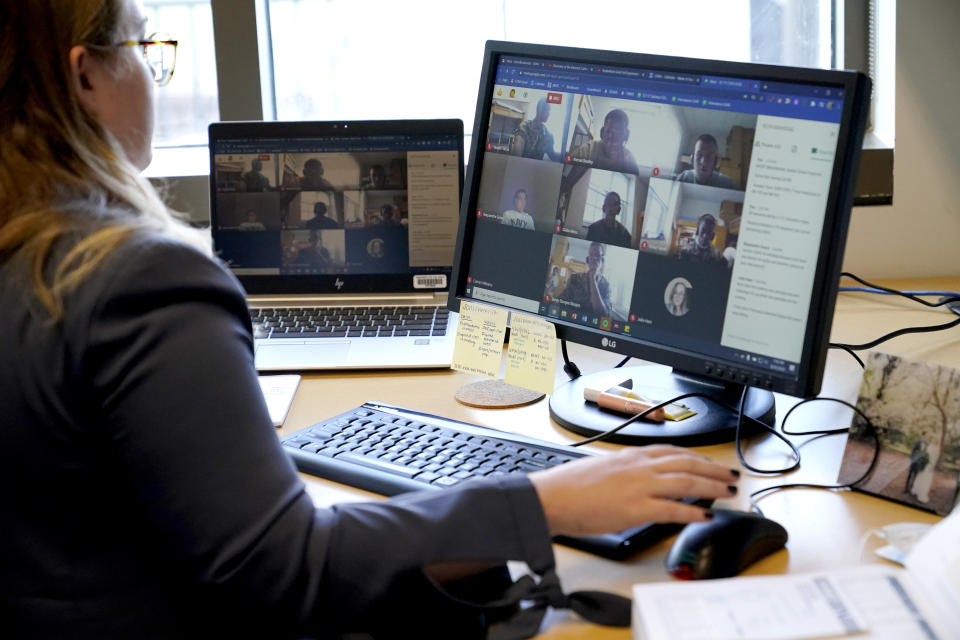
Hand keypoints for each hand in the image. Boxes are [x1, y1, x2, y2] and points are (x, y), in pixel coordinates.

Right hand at [528, 445, 738, 535]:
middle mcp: (639, 466)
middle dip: (713, 469)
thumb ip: (624, 472)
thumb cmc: (569, 487)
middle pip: (686, 463)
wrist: (551, 497)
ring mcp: (640, 486)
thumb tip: (636, 481)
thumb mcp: (602, 469)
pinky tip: (706, 517)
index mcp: (630, 456)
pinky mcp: (637, 508)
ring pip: (686, 481)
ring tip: (728, 492)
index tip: (710, 462)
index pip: (672, 451)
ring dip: (711, 486)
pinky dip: (693, 512)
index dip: (696, 457)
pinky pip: (673, 509)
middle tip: (731, 476)